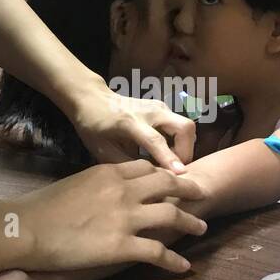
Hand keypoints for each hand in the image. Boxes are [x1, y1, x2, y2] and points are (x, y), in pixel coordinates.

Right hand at [18, 159, 206, 272]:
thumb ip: (97, 185)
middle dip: (189, 190)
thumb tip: (105, 194)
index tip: (174, 181)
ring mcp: (126, 218)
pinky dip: (175, 260)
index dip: (165, 174)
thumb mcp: (75, 183)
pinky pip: (158, 252)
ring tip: (201, 227)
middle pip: (168, 185)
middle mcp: (124, 191)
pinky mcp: (123, 246)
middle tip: (202, 195)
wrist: (27, 228)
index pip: (147, 168)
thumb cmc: (42, 207)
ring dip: (190, 222)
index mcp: (110, 173)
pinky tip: (184, 266)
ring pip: (171, 216)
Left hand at [65, 81, 195, 170]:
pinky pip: (180, 126)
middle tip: (175, 169)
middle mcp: (149, 111)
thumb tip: (151, 181)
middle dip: (187, 151)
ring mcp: (159, 107)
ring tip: (169, 163)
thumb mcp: (103, 150)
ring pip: (186, 126)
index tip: (181, 174)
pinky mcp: (163, 107)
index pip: (155, 140)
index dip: (169, 158)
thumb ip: (127, 165)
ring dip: (184, 147)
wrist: (93, 97)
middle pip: (184, 127)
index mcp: (129, 122)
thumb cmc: (94, 127)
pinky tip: (165, 153)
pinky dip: (179, 142)